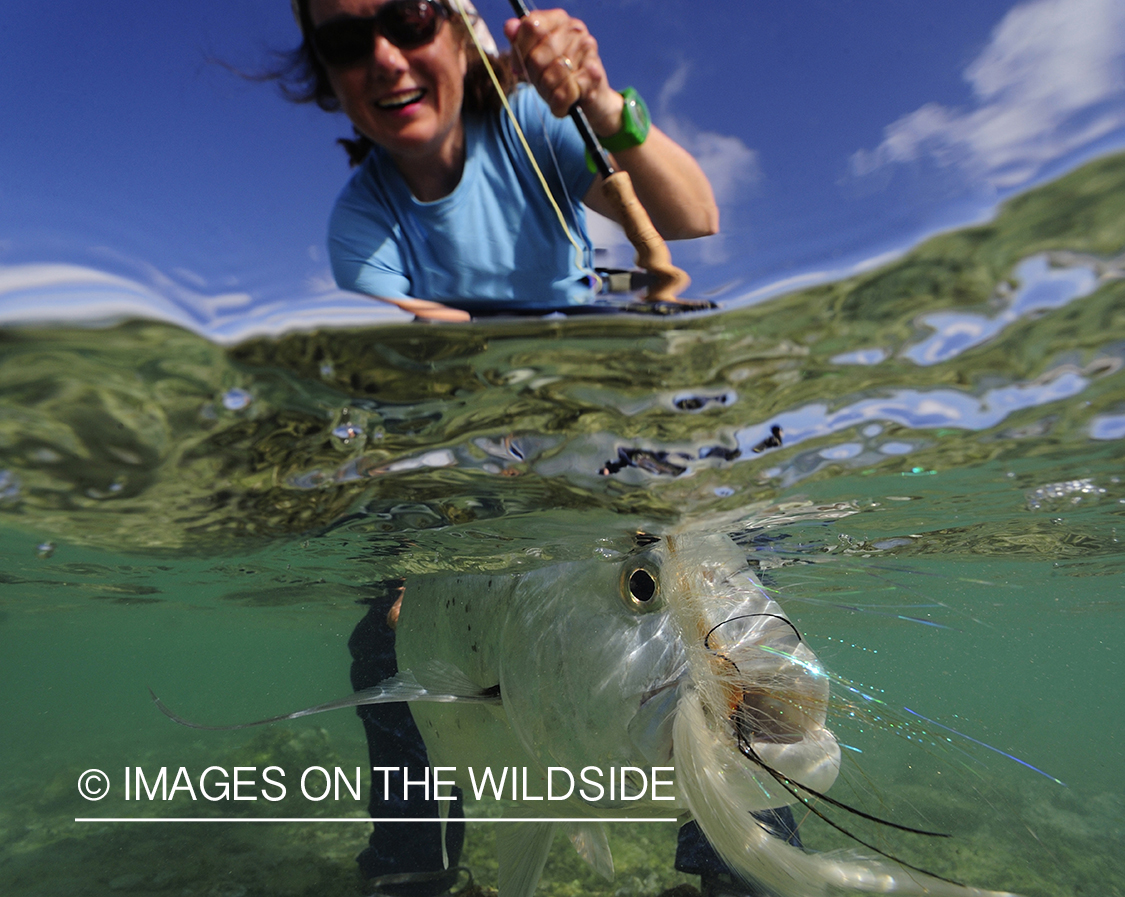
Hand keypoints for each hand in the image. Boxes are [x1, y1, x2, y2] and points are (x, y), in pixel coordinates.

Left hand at [503, 10, 623, 137]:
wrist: (594, 100)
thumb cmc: (561, 78)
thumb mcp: (537, 60)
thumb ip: (521, 42)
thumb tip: (509, 27)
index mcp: (559, 20)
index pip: (531, 26)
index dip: (520, 50)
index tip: (519, 65)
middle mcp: (575, 30)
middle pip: (537, 56)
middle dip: (535, 77)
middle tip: (543, 84)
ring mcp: (587, 50)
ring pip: (550, 77)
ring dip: (547, 93)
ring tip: (555, 94)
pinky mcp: (594, 74)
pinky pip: (563, 94)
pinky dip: (559, 106)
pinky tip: (564, 104)